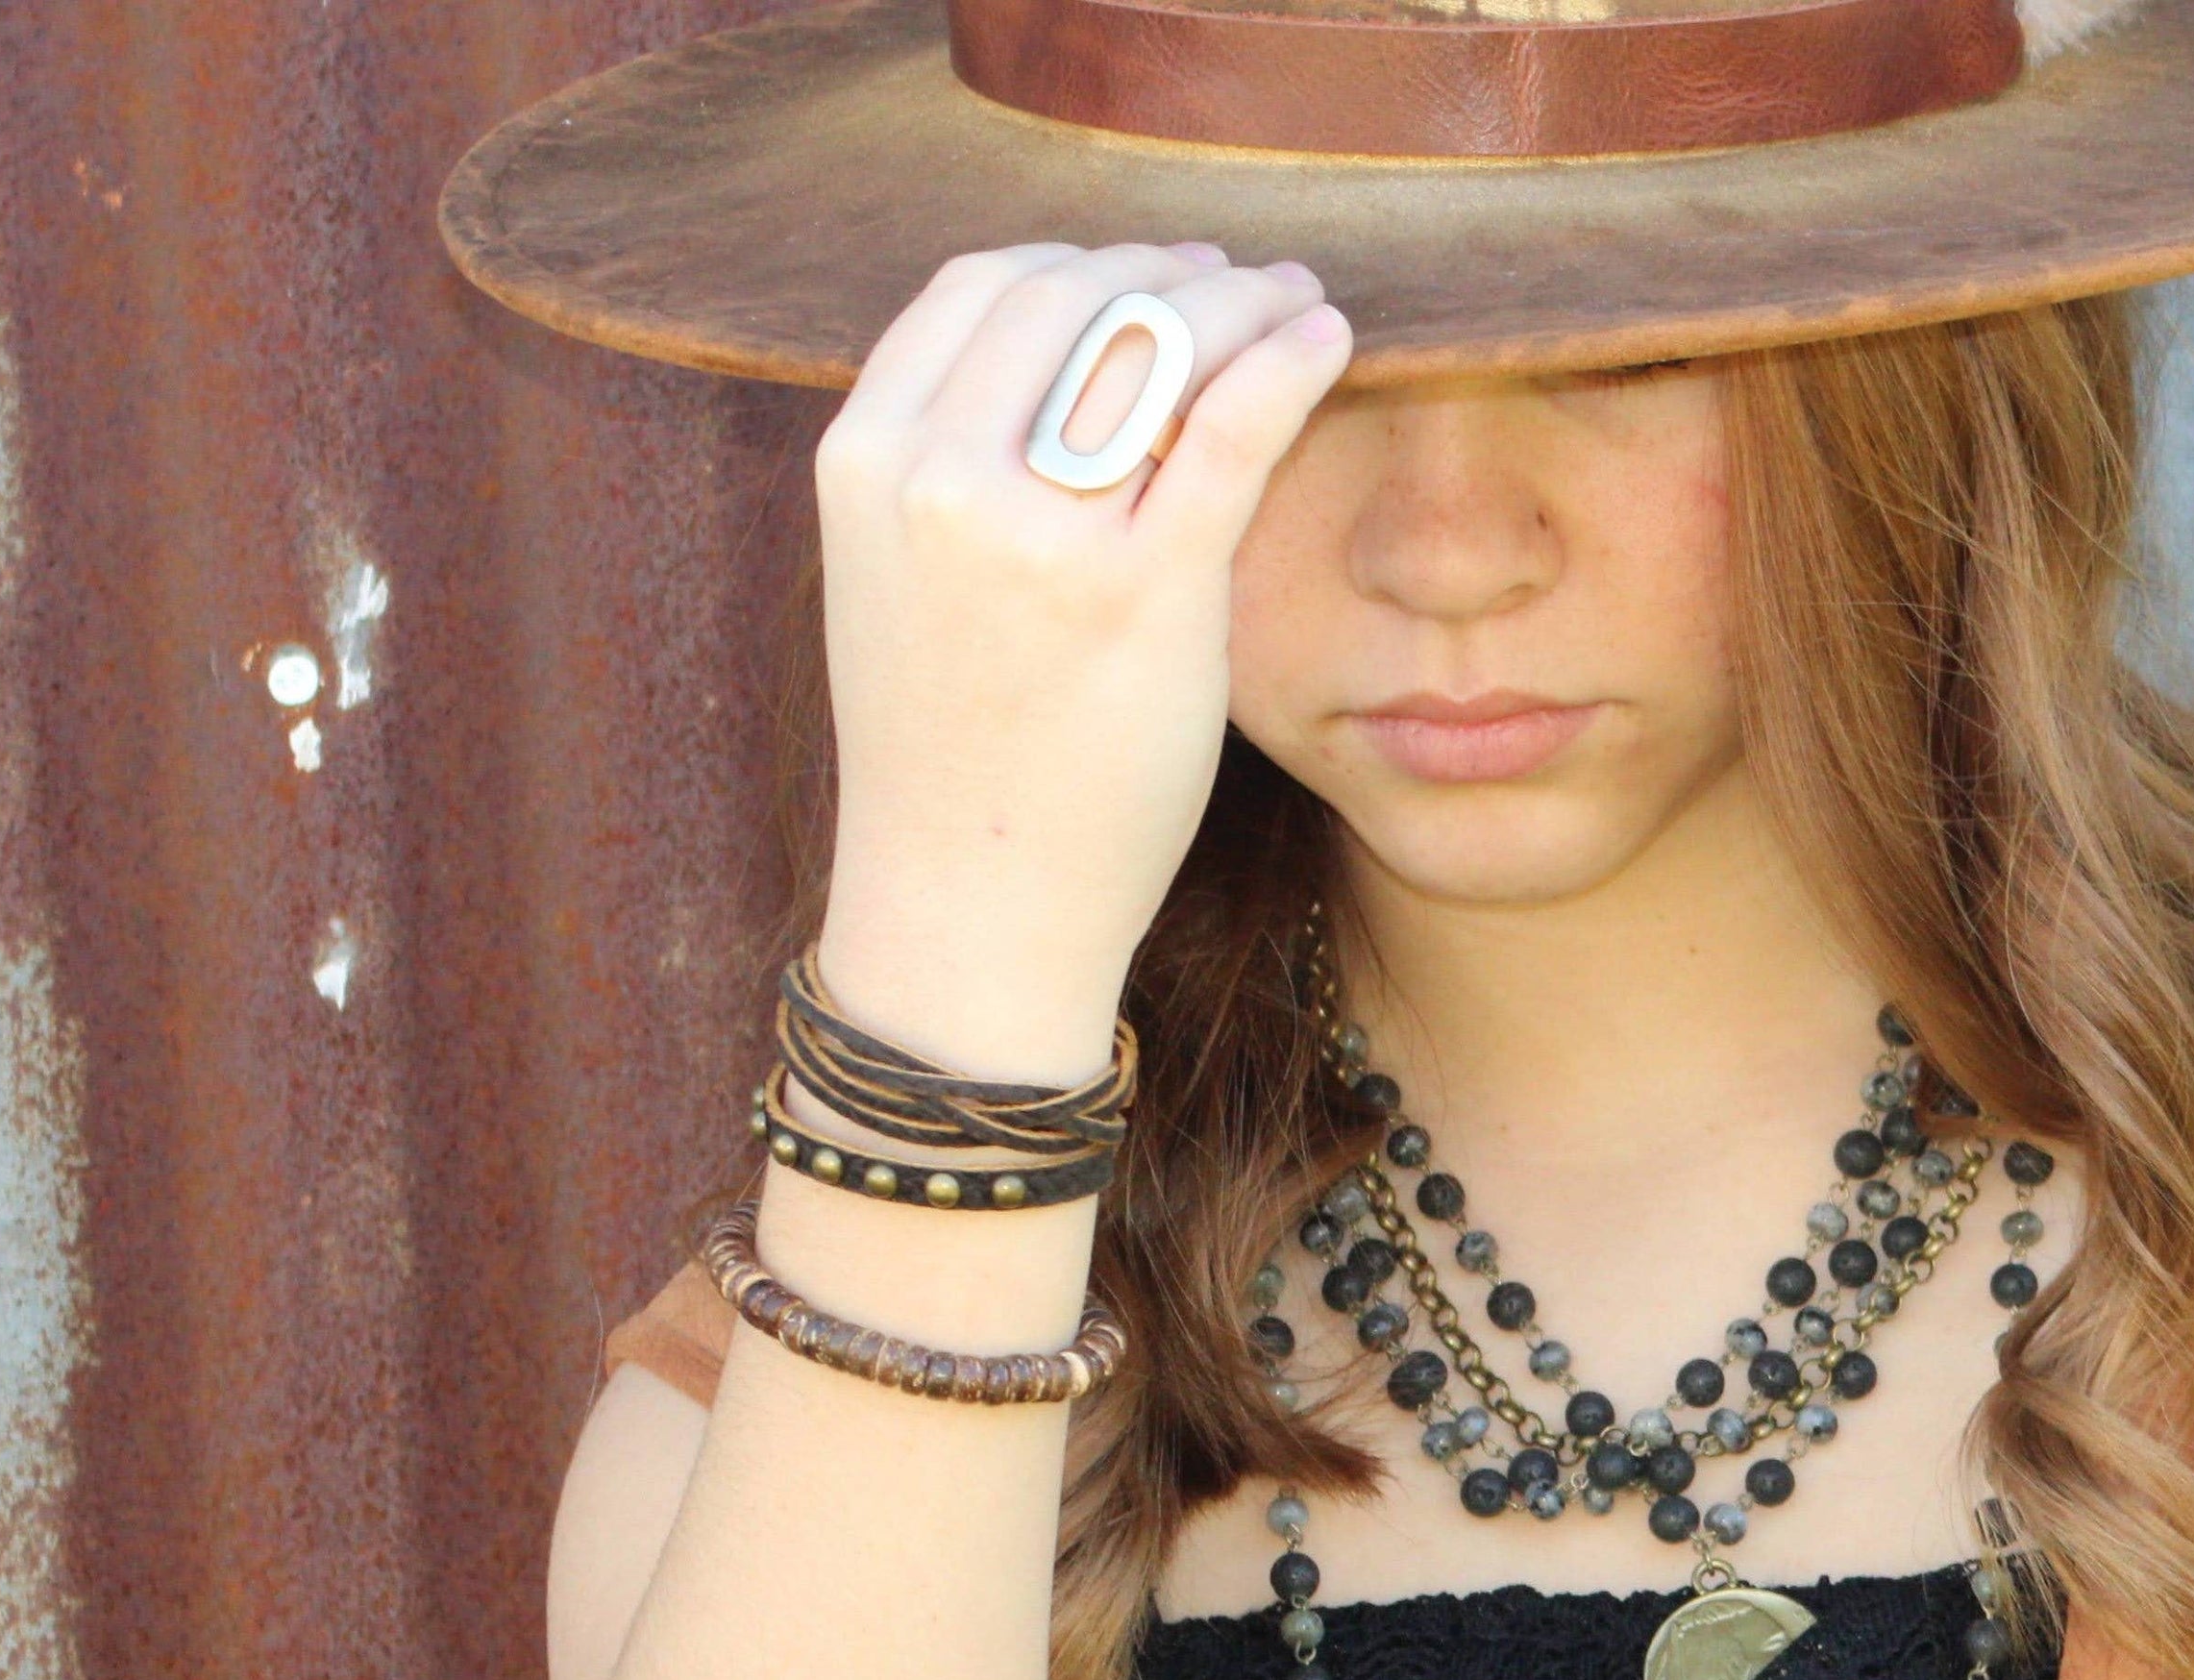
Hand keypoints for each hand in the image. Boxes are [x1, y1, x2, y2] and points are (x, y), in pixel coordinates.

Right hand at [808, 240, 1352, 1082]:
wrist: (972, 904)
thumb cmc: (954, 753)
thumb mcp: (902, 578)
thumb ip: (949, 465)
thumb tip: (1060, 362)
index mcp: (867, 459)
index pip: (980, 289)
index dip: (1076, 260)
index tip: (1143, 274)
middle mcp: (941, 477)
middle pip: (1074, 294)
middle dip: (1167, 270)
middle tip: (1234, 280)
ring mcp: (1043, 536)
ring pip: (1154, 340)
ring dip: (1239, 300)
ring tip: (1290, 304)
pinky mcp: (1145, 595)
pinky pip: (1230, 426)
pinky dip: (1288, 360)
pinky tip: (1326, 340)